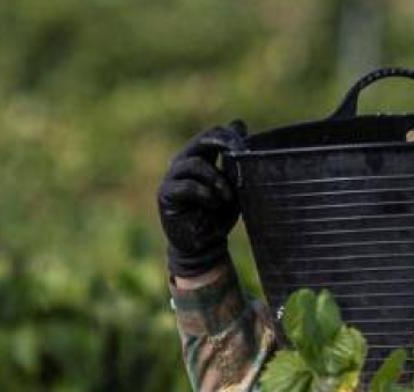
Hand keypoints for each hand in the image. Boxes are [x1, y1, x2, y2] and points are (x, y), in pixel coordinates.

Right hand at [157, 120, 247, 277]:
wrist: (204, 245)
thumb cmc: (219, 215)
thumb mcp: (233, 187)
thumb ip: (235, 162)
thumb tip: (240, 123)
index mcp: (200, 158)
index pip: (212, 135)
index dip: (229, 135)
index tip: (246, 146)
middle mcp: (184, 163)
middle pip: (201, 141)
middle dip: (223, 144)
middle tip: (240, 153)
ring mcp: (173, 177)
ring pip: (195, 163)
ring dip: (216, 179)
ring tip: (227, 198)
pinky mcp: (167, 194)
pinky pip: (187, 186)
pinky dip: (205, 193)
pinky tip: (213, 204)